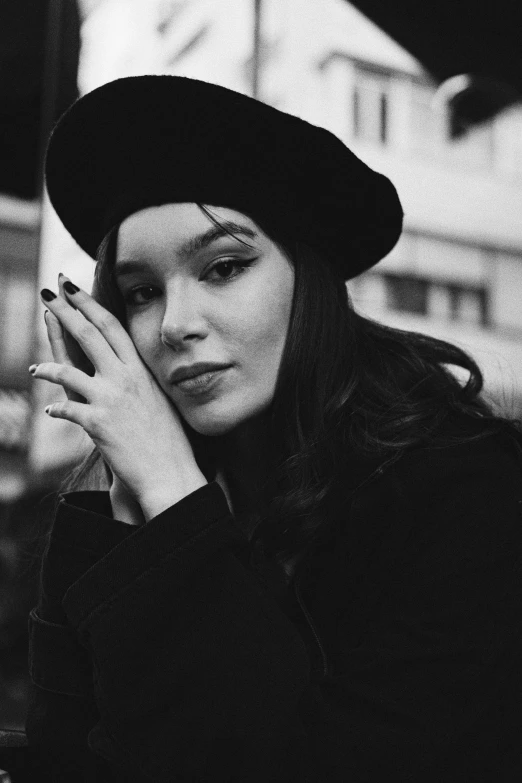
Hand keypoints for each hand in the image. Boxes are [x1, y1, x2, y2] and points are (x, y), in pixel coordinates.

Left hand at [32, 275, 206, 519]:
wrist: (171, 472)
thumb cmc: (169, 439)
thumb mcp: (159, 399)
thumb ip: (139, 380)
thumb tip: (127, 368)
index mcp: (140, 370)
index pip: (112, 326)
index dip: (90, 304)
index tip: (73, 288)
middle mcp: (125, 378)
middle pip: (88, 335)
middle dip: (65, 310)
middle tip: (48, 292)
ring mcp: (110, 399)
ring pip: (67, 371)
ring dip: (46, 368)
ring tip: (34, 369)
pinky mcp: (97, 423)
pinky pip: (66, 409)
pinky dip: (55, 411)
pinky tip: (50, 412)